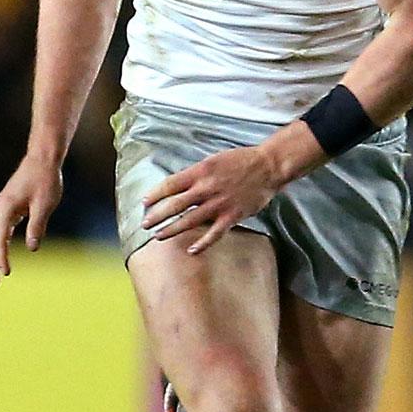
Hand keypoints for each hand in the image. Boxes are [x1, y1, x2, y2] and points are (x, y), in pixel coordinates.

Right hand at [0, 152, 63, 285]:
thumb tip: (32, 248)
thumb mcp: (45, 204)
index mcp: (5, 208)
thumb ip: (37, 226)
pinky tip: (3, 257)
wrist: (42, 161)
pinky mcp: (7, 209)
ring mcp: (0, 209)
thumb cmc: (45, 181)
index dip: (1, 257)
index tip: (6, 273)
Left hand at [141, 146, 282, 254]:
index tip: (144, 203)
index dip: (154, 195)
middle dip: (157, 216)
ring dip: (172, 230)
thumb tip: (176, 187)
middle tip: (144, 224)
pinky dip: (203, 243)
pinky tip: (191, 250)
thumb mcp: (211, 160)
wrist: (268, 166)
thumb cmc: (239, 161)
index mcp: (199, 172)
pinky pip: (215, 233)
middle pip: (175, 205)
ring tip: (158, 236)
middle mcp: (206, 188)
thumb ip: (194, 174)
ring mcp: (219, 203)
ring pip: (190, 220)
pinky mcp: (233, 215)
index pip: (169, 185)